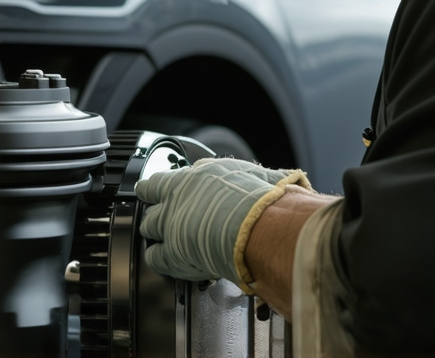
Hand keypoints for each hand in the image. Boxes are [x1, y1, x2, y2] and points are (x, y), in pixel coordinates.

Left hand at [135, 157, 311, 291]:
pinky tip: (166, 258)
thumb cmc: (262, 199)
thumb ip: (263, 177)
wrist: (259, 226)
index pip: (163, 179)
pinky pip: (155, 256)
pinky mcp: (173, 252)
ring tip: (163, 235)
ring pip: (149, 226)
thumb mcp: (263, 176)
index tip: (155, 188)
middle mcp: (178, 196)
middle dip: (156, 207)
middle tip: (161, 211)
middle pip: (151, 200)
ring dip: (155, 230)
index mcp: (195, 177)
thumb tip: (285, 178)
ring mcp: (172, 224)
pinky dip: (159, 258)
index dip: (157, 186)